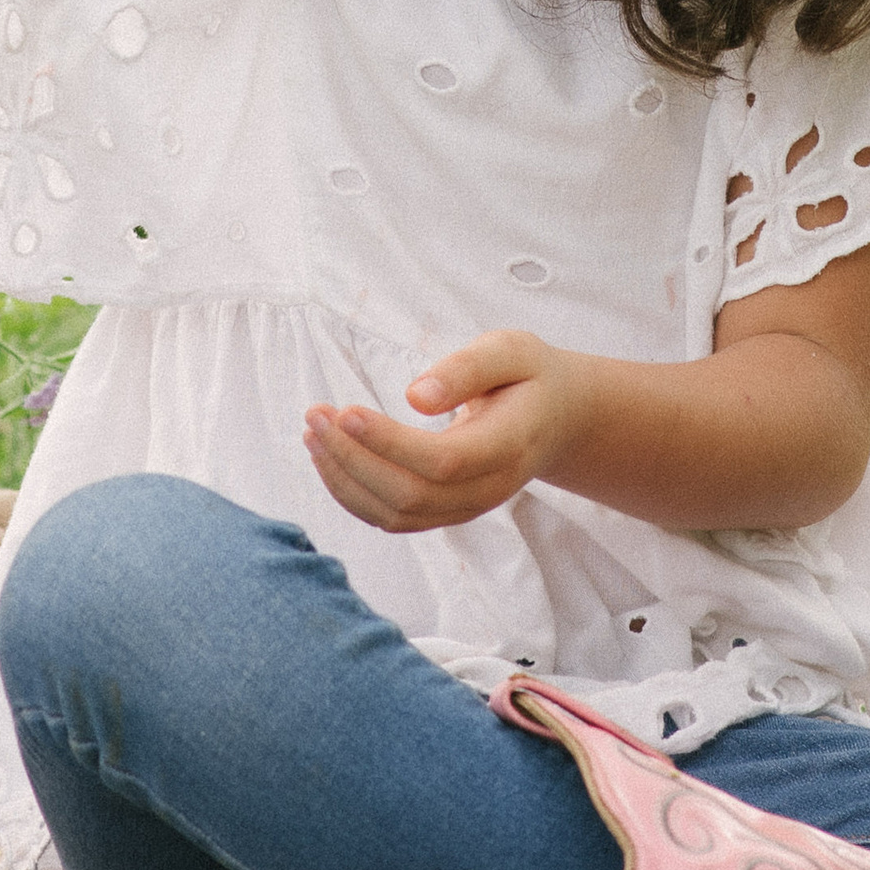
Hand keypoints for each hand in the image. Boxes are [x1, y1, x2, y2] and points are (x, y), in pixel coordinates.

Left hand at [301, 329, 588, 533]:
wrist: (557, 419)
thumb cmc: (528, 376)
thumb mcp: (511, 350)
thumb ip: (468, 369)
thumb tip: (415, 396)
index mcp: (509, 445)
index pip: (443, 461)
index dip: (388, 443)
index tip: (344, 410)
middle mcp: (489, 488)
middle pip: (411, 495)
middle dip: (352, 458)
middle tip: (315, 414)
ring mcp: (467, 508)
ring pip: (396, 515)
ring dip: (344, 478)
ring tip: (312, 432)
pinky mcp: (446, 512)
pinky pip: (393, 518)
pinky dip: (352, 494)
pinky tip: (328, 456)